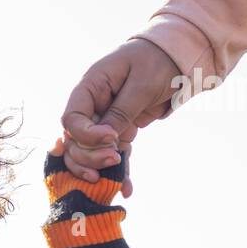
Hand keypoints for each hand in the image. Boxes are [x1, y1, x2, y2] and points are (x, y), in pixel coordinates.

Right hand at [58, 39, 180, 196]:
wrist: (175, 58)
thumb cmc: (157, 61)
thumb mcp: (141, 84)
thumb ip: (121, 111)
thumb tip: (105, 139)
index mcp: (90, 87)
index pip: (71, 119)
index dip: (85, 136)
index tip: (111, 139)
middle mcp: (91, 106)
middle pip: (74, 142)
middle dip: (90, 157)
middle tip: (114, 158)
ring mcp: (102, 121)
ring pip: (86, 154)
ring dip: (96, 169)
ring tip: (112, 179)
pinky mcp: (118, 133)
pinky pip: (111, 155)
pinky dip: (117, 173)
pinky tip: (127, 189)